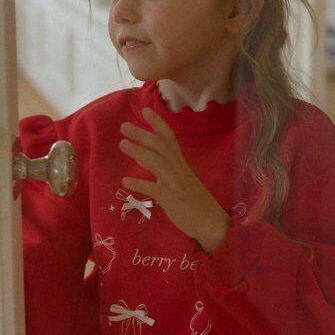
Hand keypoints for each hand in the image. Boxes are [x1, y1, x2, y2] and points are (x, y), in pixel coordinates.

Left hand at [119, 107, 229, 252]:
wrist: (212, 224)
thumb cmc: (194, 202)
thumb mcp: (178, 181)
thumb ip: (160, 170)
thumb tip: (142, 158)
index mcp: (181, 165)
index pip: (170, 139)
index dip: (158, 124)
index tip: (145, 110)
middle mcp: (179, 170)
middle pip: (160, 147)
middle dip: (143, 135)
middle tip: (124, 126)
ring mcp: (176, 184)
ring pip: (158, 163)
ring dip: (139, 152)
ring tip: (122, 144)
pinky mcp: (173, 200)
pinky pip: (155, 190)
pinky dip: (140, 185)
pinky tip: (125, 182)